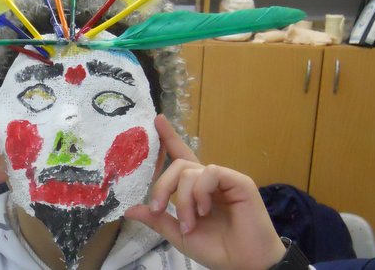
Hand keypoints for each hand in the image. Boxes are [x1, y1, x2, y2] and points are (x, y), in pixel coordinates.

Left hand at [125, 115, 285, 269]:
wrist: (245, 265)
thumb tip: (129, 210)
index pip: (181, 157)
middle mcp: (208, 181)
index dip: (169, 138)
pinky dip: (201, 192)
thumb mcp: (179, 234)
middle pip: (177, 166)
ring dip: (184, 200)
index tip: (157, 119)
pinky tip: (205, 210)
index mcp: (196, 190)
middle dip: (162, 186)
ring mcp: (224, 179)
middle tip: (159, 209)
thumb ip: (158, 220)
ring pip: (190, 171)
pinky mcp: (238, 181)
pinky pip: (211, 173)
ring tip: (191, 224)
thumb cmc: (217, 250)